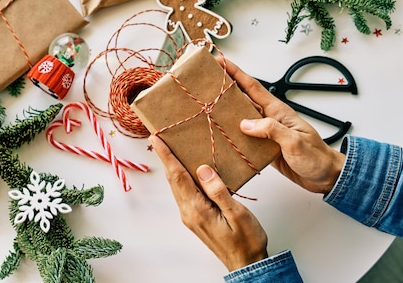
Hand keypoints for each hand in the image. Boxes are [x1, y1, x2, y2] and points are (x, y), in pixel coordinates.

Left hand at [150, 134, 267, 271]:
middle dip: (166, 158)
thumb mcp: (237, 213)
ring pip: (178, 186)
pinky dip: (182, 177)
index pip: (178, 176)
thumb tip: (203, 169)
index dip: (166, 156)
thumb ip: (218, 191)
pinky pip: (185, 193)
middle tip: (158, 138)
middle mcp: (189, 213)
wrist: (246, 264)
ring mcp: (191, 216)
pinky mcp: (196, 218)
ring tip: (170, 149)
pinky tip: (188, 170)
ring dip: (173, 167)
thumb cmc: (246, 241)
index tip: (156, 139)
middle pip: (173, 180)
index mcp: (197, 210)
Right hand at [218, 56, 345, 194]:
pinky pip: (243, 138)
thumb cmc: (316, 157)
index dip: (236, 73)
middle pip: (242, 99)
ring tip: (205, 106)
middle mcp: (269, 119)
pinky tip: (220, 136)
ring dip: (224, 112)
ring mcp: (265, 133)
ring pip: (240, 118)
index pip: (252, 87)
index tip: (221, 61)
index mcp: (277, 111)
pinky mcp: (263, 147)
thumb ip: (272, 130)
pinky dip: (231, 135)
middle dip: (225, 88)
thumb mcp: (295, 141)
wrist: (326, 176)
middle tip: (206, 81)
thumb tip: (246, 124)